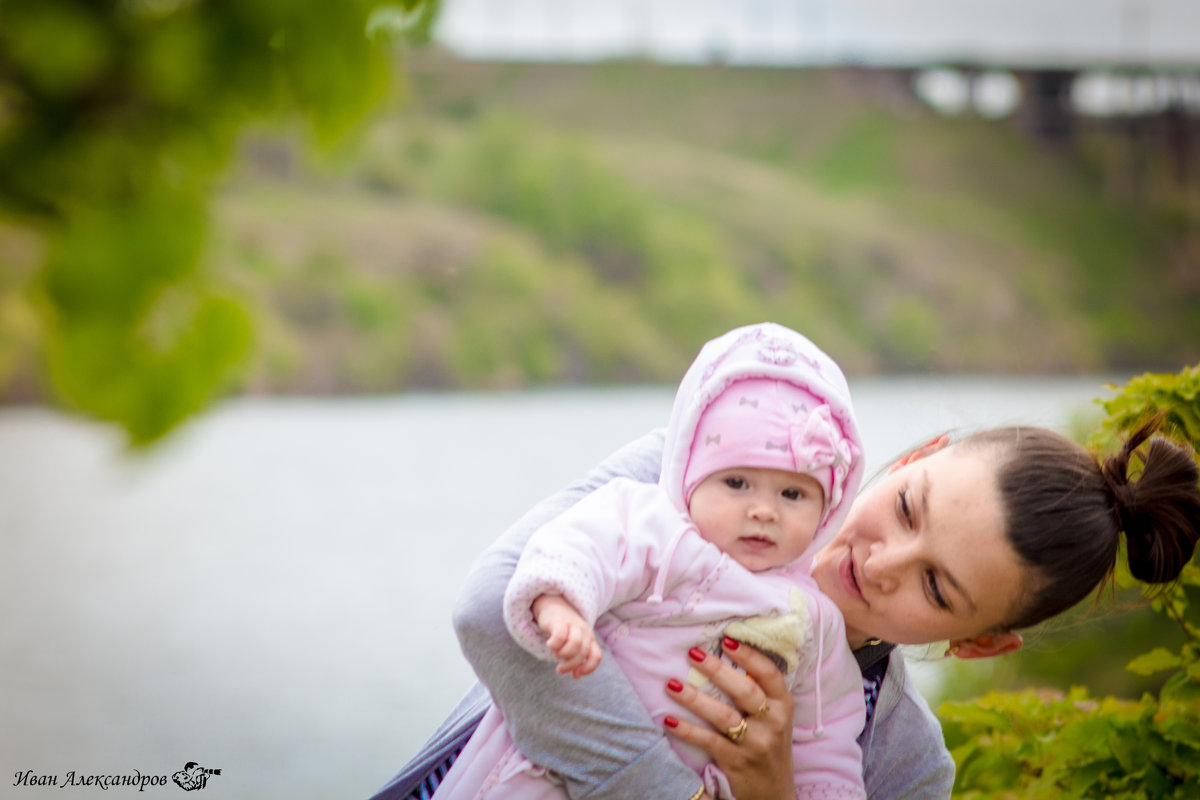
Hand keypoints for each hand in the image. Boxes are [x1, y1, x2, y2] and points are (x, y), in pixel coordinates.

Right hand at [531, 594, 602, 677]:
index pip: (596, 656)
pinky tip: (550, 645)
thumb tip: (576, 675)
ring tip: (556, 655)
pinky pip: (560, 636)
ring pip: (575, 644)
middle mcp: (584, 631)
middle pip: (582, 652)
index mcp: (589, 638)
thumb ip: (576, 657)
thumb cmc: (564, 628)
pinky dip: (554, 645)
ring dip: (564, 654)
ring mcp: (573, 625)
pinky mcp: (559, 621)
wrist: (553, 603)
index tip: (575, 675)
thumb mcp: (573, 641)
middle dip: (571, 665)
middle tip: (560, 670)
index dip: (588, 668)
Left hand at [664, 637, 795, 799]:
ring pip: (723, 716)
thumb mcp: (774, 718)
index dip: (749, 655)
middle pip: (744, 690)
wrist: (775, 794)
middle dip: (716, 669)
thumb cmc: (769, 745)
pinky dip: (688, 731)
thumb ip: (759, 692)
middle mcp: (773, 723)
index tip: (726, 639)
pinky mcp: (737, 763)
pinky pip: (709, 742)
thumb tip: (727, 655)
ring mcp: (756, 744)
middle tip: (692, 653)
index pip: (769, 674)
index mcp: (783, 705)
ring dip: (694, 699)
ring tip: (671, 684)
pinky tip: (669, 720)